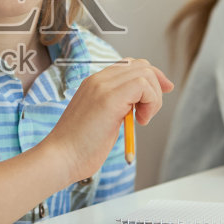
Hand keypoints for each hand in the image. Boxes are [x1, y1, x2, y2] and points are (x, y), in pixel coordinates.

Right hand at [39, 58, 172, 183]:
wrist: (60, 157)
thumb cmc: (79, 147)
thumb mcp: (101, 120)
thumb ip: (116, 107)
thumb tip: (139, 106)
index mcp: (94, 83)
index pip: (129, 65)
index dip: (150, 77)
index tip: (162, 92)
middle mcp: (98, 80)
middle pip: (141, 65)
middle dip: (156, 86)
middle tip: (149, 112)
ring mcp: (102, 86)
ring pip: (145, 73)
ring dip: (153, 98)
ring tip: (141, 119)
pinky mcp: (109, 98)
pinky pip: (143, 86)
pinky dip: (151, 103)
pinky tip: (140, 121)